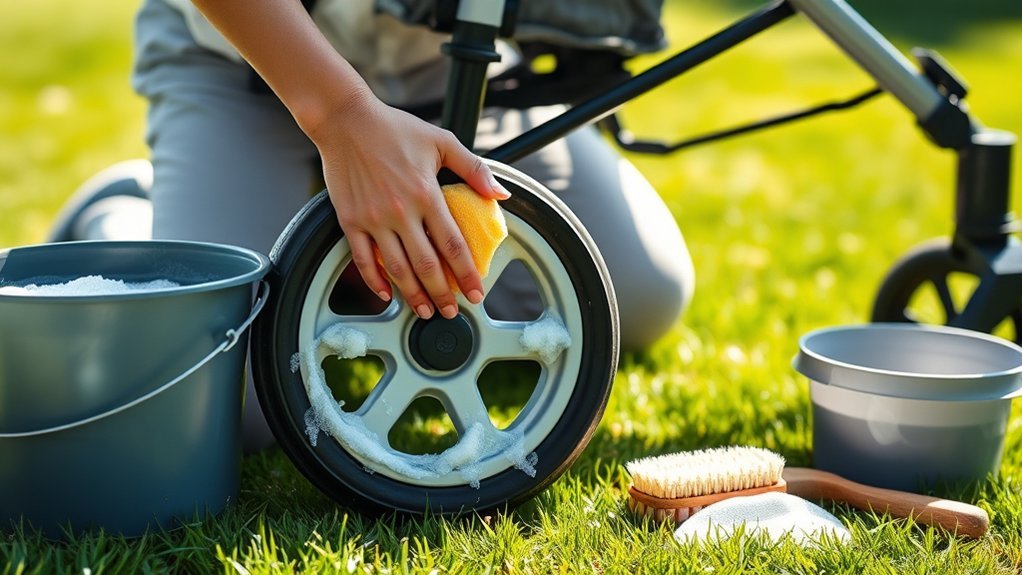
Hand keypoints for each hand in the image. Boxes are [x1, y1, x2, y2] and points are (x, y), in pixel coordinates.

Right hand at [314, 95, 509, 319]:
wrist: (345, 120)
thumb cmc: (394, 128)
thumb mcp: (442, 141)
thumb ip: (474, 169)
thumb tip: (501, 194)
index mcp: (426, 194)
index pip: (453, 245)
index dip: (466, 274)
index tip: (476, 293)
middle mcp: (400, 211)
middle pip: (426, 265)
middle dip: (442, 294)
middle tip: (452, 311)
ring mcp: (373, 218)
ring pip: (396, 269)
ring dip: (413, 295)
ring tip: (425, 311)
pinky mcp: (349, 220)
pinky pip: (362, 259)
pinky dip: (375, 281)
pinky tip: (386, 295)